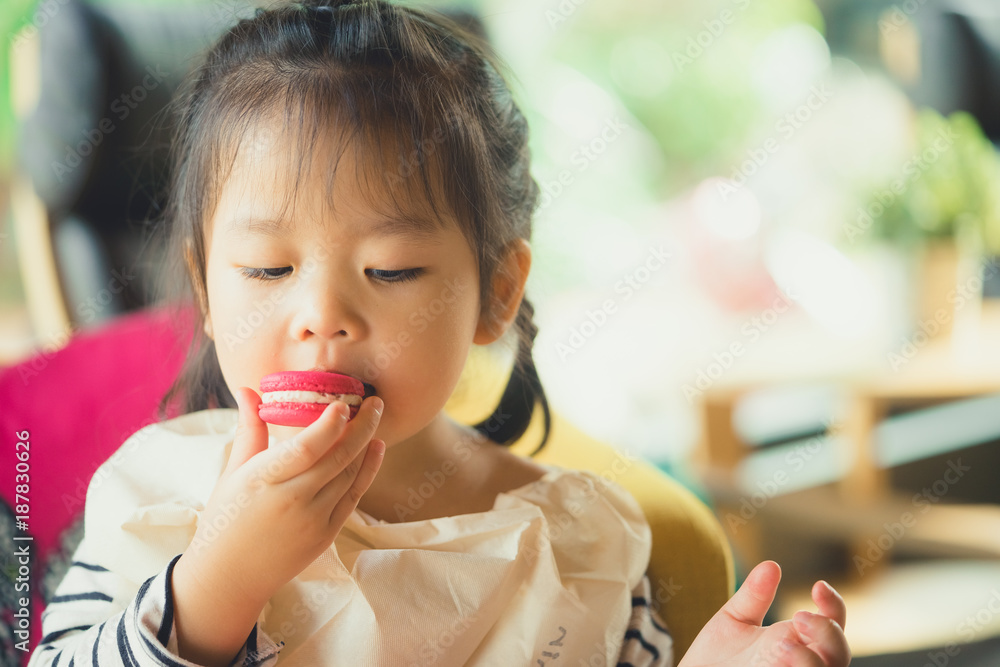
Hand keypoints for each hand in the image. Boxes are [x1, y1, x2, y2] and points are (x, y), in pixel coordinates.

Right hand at [179, 387, 385, 608]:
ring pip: (349, 474)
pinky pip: (354, 496)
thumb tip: (247, 389)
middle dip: (362, 425)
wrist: (230, 577)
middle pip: (338, 457)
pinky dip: (368, 470)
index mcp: (263, 480)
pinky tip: (376, 448)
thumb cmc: (226, 519)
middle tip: (375, 401)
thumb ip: (248, 429)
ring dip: (366, 443)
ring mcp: (313, 520)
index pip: (306, 448)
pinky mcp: (326, 534)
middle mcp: (292, 500)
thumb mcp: (232, 473)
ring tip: (373, 417)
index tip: (344, 402)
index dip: (330, 424)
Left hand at [679, 561, 849, 666]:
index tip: (818, 586)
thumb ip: (754, 595)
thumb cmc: (716, 656)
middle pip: (839, 652)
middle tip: (799, 617)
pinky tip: (780, 660)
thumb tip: (771, 565)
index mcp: (797, 638)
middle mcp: (801, 661)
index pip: (832, 622)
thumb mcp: (734, 620)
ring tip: (782, 646)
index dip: (834, 604)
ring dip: (813, 660)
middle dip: (828, 632)